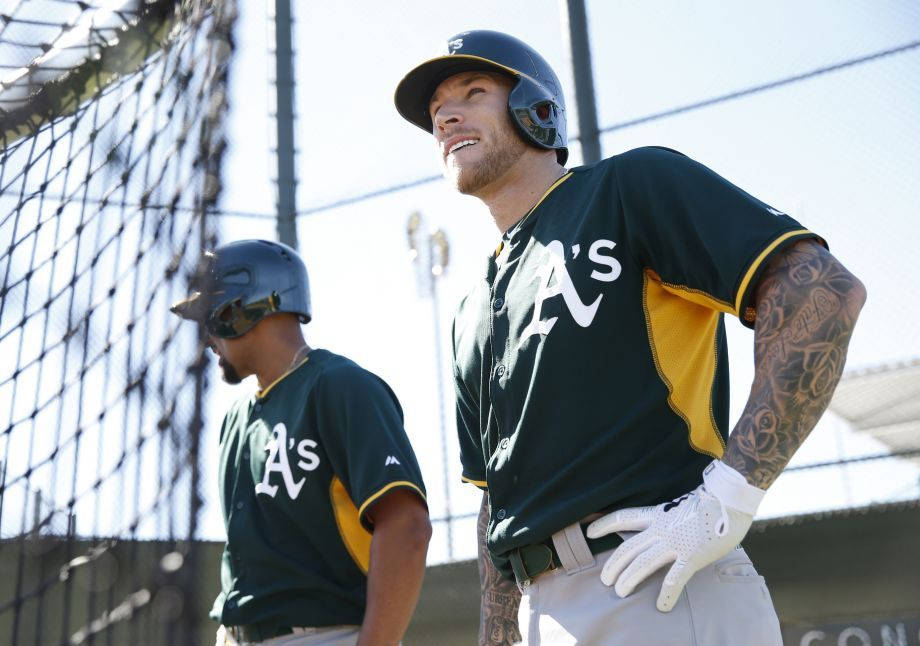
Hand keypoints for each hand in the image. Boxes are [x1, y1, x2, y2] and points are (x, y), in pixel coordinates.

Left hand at [586, 460, 763, 611]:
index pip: (624, 518)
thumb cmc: (710, 502)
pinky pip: (674, 579)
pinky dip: (666, 594)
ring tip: (620, 592)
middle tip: (605, 580)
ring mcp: (674, 542)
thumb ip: (670, 520)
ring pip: (642, 564)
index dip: (605, 525)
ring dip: (629, 579)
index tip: (590, 532)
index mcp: (658, 515)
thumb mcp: (680, 507)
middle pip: (627, 548)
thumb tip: (664, 532)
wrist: (729, 497)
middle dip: (613, 565)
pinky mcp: (691, 556)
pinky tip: (662, 606)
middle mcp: (661, 529)